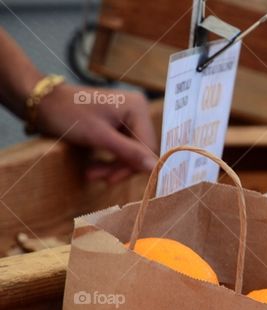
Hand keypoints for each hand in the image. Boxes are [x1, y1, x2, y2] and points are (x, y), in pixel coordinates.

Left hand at [35, 84, 157, 182]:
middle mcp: (136, 111)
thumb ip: (129, 152)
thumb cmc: (68, 114)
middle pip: (139, 151)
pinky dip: (108, 159)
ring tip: (91, 173)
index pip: (147, 147)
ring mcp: (126, 118)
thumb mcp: (99, 136)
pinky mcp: (116, 126)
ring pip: (130, 153)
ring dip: (111, 166)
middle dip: (119, 167)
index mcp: (137, 108)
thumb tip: (155, 168)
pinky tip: (94, 167)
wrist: (40, 102)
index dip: (133, 166)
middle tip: (97, 177)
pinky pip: (120, 149)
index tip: (111, 179)